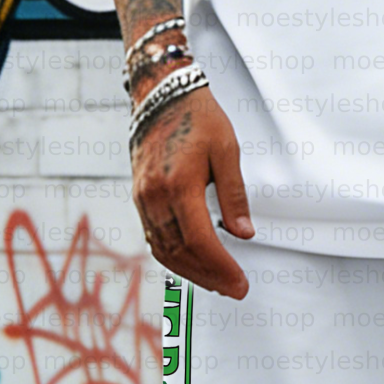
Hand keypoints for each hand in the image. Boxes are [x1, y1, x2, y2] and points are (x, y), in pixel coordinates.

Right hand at [130, 85, 252, 298]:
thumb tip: (244, 234)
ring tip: (216, 281)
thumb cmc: (198, 117)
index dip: (221, 267)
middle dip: (209, 276)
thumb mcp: (227, 150)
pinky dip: (172, 255)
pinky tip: (191, 262)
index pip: (201, 241)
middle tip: (234, 288)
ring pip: (163, 249)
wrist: (161, 95)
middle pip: (180, 252)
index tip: (240, 282)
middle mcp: (155, 196)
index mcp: (179, 184)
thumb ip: (234, 195)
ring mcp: (142, 197)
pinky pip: (153, 236)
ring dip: (190, 271)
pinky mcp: (139, 196)